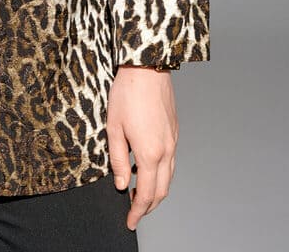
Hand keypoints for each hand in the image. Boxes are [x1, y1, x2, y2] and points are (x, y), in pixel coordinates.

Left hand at [106, 64, 178, 230]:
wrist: (147, 67)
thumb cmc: (127, 93)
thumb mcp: (114, 127)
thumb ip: (119, 159)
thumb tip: (122, 184)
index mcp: (150, 153)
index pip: (147, 194)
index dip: (138, 211)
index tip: (130, 221)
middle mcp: (166, 150)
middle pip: (162, 190)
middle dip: (149, 205)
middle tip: (134, 211)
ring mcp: (173, 140)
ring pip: (169, 176)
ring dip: (156, 190)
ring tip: (138, 191)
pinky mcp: (174, 131)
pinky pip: (170, 160)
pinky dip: (160, 172)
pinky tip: (145, 166)